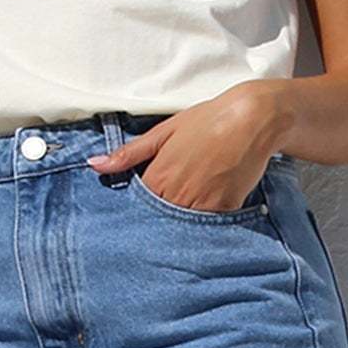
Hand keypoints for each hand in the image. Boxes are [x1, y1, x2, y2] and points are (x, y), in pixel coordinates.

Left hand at [86, 83, 282, 212]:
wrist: (252, 119)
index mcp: (158, 178)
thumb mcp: (163, 132)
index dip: (141, 210)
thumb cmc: (207, 122)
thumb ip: (129, 154)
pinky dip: (205, 226)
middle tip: (165, 215)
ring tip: (189, 210)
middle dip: (160, 221)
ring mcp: (201, 207)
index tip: (141, 213)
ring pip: (182, 228)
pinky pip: (208, 228)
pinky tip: (207, 213)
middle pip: (160, 222)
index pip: (139, 208)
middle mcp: (177, 197)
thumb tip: (95, 165)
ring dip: (181, 226)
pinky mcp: (224, 212)